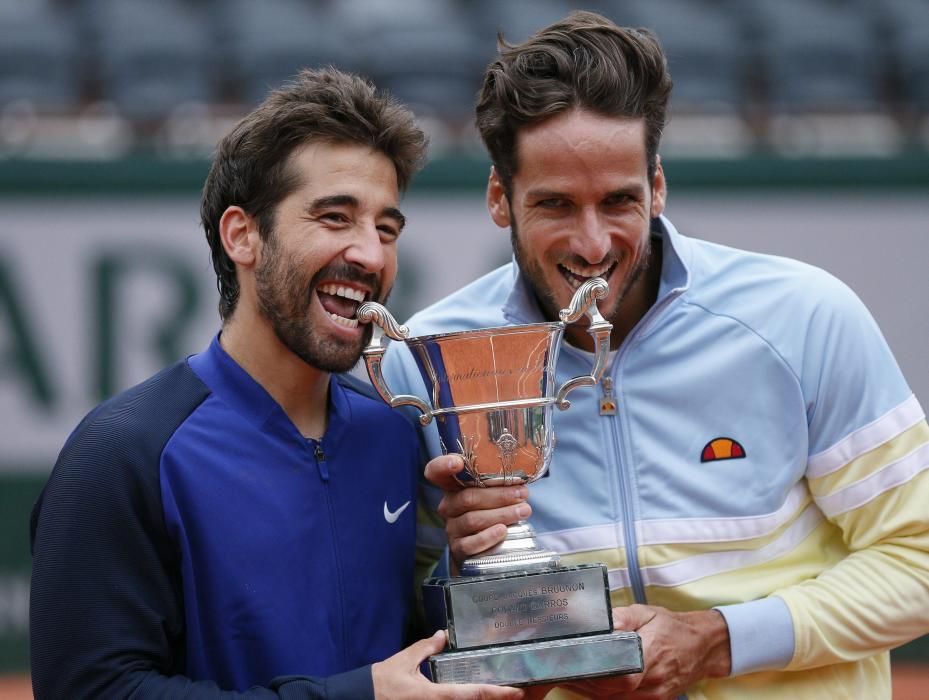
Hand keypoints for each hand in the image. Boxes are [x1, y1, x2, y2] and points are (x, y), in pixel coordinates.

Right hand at [372, 630, 525, 698]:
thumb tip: (442, 635)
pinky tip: (475, 696)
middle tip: (519, 692)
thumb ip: (426, 647)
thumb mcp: (405, 660)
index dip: (498, 693)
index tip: (517, 691)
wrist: (361, 699)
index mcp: (436, 695)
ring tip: (501, 693)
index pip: (473, 693)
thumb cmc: (383, 682)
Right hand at [424, 455, 530, 569]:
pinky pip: (471, 544)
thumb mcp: (489, 492)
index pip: (436, 471)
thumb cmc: (489, 511)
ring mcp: (452, 528)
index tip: (458, 463)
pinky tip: (503, 530)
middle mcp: (448, 506)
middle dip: (499, 495)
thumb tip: (522, 474)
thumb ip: (497, 481)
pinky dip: (489, 536)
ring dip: (502, 514)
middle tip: (522, 494)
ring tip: (523, 510)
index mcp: (452, 486)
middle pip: (467, 498)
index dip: (443, 466)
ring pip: (473, 519)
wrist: (481, 548)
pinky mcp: (459, 549)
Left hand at [554, 605, 730, 698]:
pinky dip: (605, 695)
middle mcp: (652, 682)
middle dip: (583, 684)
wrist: (703, 646)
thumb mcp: (645, 613)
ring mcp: (653, 696)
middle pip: (610, 691)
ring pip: (614, 699)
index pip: (617, 675)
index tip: (570, 667)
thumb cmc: (672, 627)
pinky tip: (591, 687)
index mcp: (650, 657)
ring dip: (591, 692)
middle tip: (560, 672)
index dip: (592, 675)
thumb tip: (595, 622)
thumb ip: (619, 618)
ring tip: (570, 679)